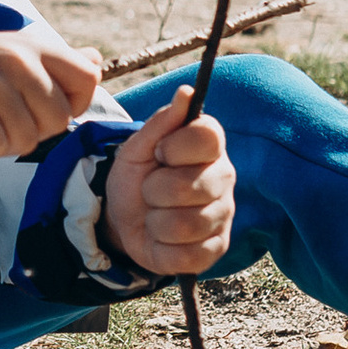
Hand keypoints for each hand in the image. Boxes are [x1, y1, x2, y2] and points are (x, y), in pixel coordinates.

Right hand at [0, 25, 100, 160]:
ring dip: (1, 143)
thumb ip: (53, 61)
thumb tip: (96, 60)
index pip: (88, 79)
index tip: (37, 106)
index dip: (71, 105)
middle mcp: (15, 57)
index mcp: (31, 44)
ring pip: (27, 141)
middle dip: (32, 132)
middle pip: (59, 121)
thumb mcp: (4, 53)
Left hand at [104, 95, 234, 274]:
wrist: (123, 218)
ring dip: (155, 222)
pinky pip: (186, 255)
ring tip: (156, 215)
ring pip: (185, 224)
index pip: (209, 137)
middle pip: (191, 185)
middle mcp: (224, 179)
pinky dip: (162, 248)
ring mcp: (223, 217)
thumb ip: (162, 122)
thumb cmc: (136, 176)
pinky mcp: (216, 250)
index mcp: (210, 148)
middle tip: (151, 190)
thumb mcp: (137, 148)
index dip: (175, 146)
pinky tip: (162, 239)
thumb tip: (186, 92)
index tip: (160, 153)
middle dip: (154, 190)